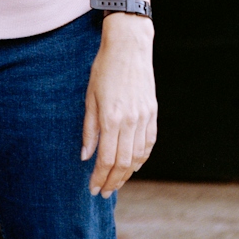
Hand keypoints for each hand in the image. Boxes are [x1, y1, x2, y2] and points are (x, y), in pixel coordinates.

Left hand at [80, 12, 156, 196]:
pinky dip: (142, 158)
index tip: (93, 188)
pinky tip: (134, 166)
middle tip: (103, 192)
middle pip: (123, 163)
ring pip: (138, 156)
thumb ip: (89, 129)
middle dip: (113, 181)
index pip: (107, 159)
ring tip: (116, 183)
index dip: (99, 177)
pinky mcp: (152, 113)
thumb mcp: (90, 97)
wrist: (129, 47)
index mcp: (112, 118)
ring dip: (127, 174)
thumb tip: (85, 156)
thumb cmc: (104, 68)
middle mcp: (130, 122)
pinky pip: (149, 143)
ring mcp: (144, 118)